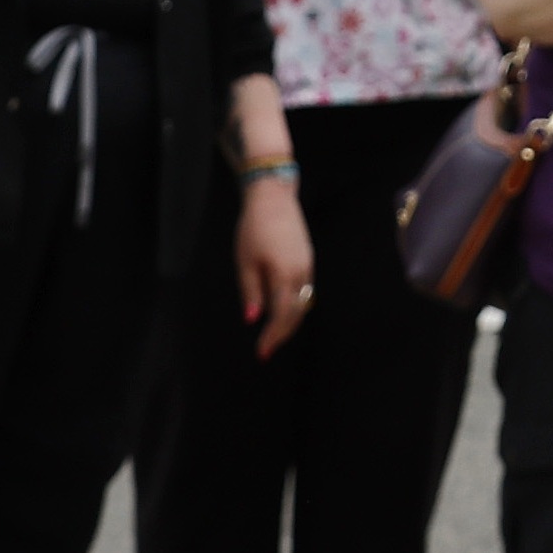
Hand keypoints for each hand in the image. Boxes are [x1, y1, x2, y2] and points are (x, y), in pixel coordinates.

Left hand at [235, 172, 315, 357]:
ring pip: (303, 304)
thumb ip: (251, 292)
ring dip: (289, 322)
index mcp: (284, 274)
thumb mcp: (245, 262)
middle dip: (282, 334)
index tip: (261, 353)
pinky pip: (305, 291)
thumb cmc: (254, 229)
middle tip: (265, 350)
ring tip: (273, 336)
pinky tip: (282, 312)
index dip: (273, 337)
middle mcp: (301, 273)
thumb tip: (253, 319)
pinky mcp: (308, 260)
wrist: (274, 199)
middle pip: (296, 314)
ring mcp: (307, 266)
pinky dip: (295, 306)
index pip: (282, 315)